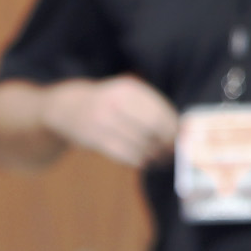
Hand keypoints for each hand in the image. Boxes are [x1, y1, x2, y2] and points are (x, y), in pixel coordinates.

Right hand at [42, 76, 178, 167]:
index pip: (161, 112)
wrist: (66, 107)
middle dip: (168, 142)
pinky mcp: (94, 139)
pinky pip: (124, 154)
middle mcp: (115, 102)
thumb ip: (153, 108)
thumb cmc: (109, 103)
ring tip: (163, 159)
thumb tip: (183, 129)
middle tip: (176, 152)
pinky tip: (145, 161)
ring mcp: (102, 121)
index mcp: (129, 89)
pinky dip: (139, 160)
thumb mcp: (128, 95)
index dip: (175, 128)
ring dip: (155, 155)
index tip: (184, 137)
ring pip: (139, 143)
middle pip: (152, 127)